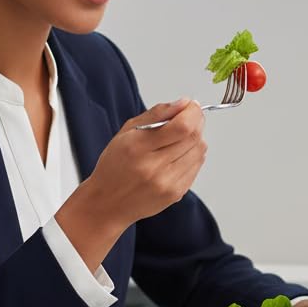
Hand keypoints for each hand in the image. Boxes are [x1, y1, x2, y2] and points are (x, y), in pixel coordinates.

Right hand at [56, 99, 206, 270]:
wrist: (108, 202)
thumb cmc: (115, 166)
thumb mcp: (127, 131)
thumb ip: (157, 114)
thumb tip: (183, 103)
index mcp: (138, 147)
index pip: (182, 126)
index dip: (193, 112)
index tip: (190, 106)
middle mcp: (154, 167)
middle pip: (194, 137)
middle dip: (196, 122)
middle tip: (189, 118)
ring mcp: (167, 182)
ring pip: (199, 151)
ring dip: (195, 139)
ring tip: (180, 138)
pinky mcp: (176, 193)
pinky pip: (197, 167)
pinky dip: (193, 155)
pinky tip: (178, 155)